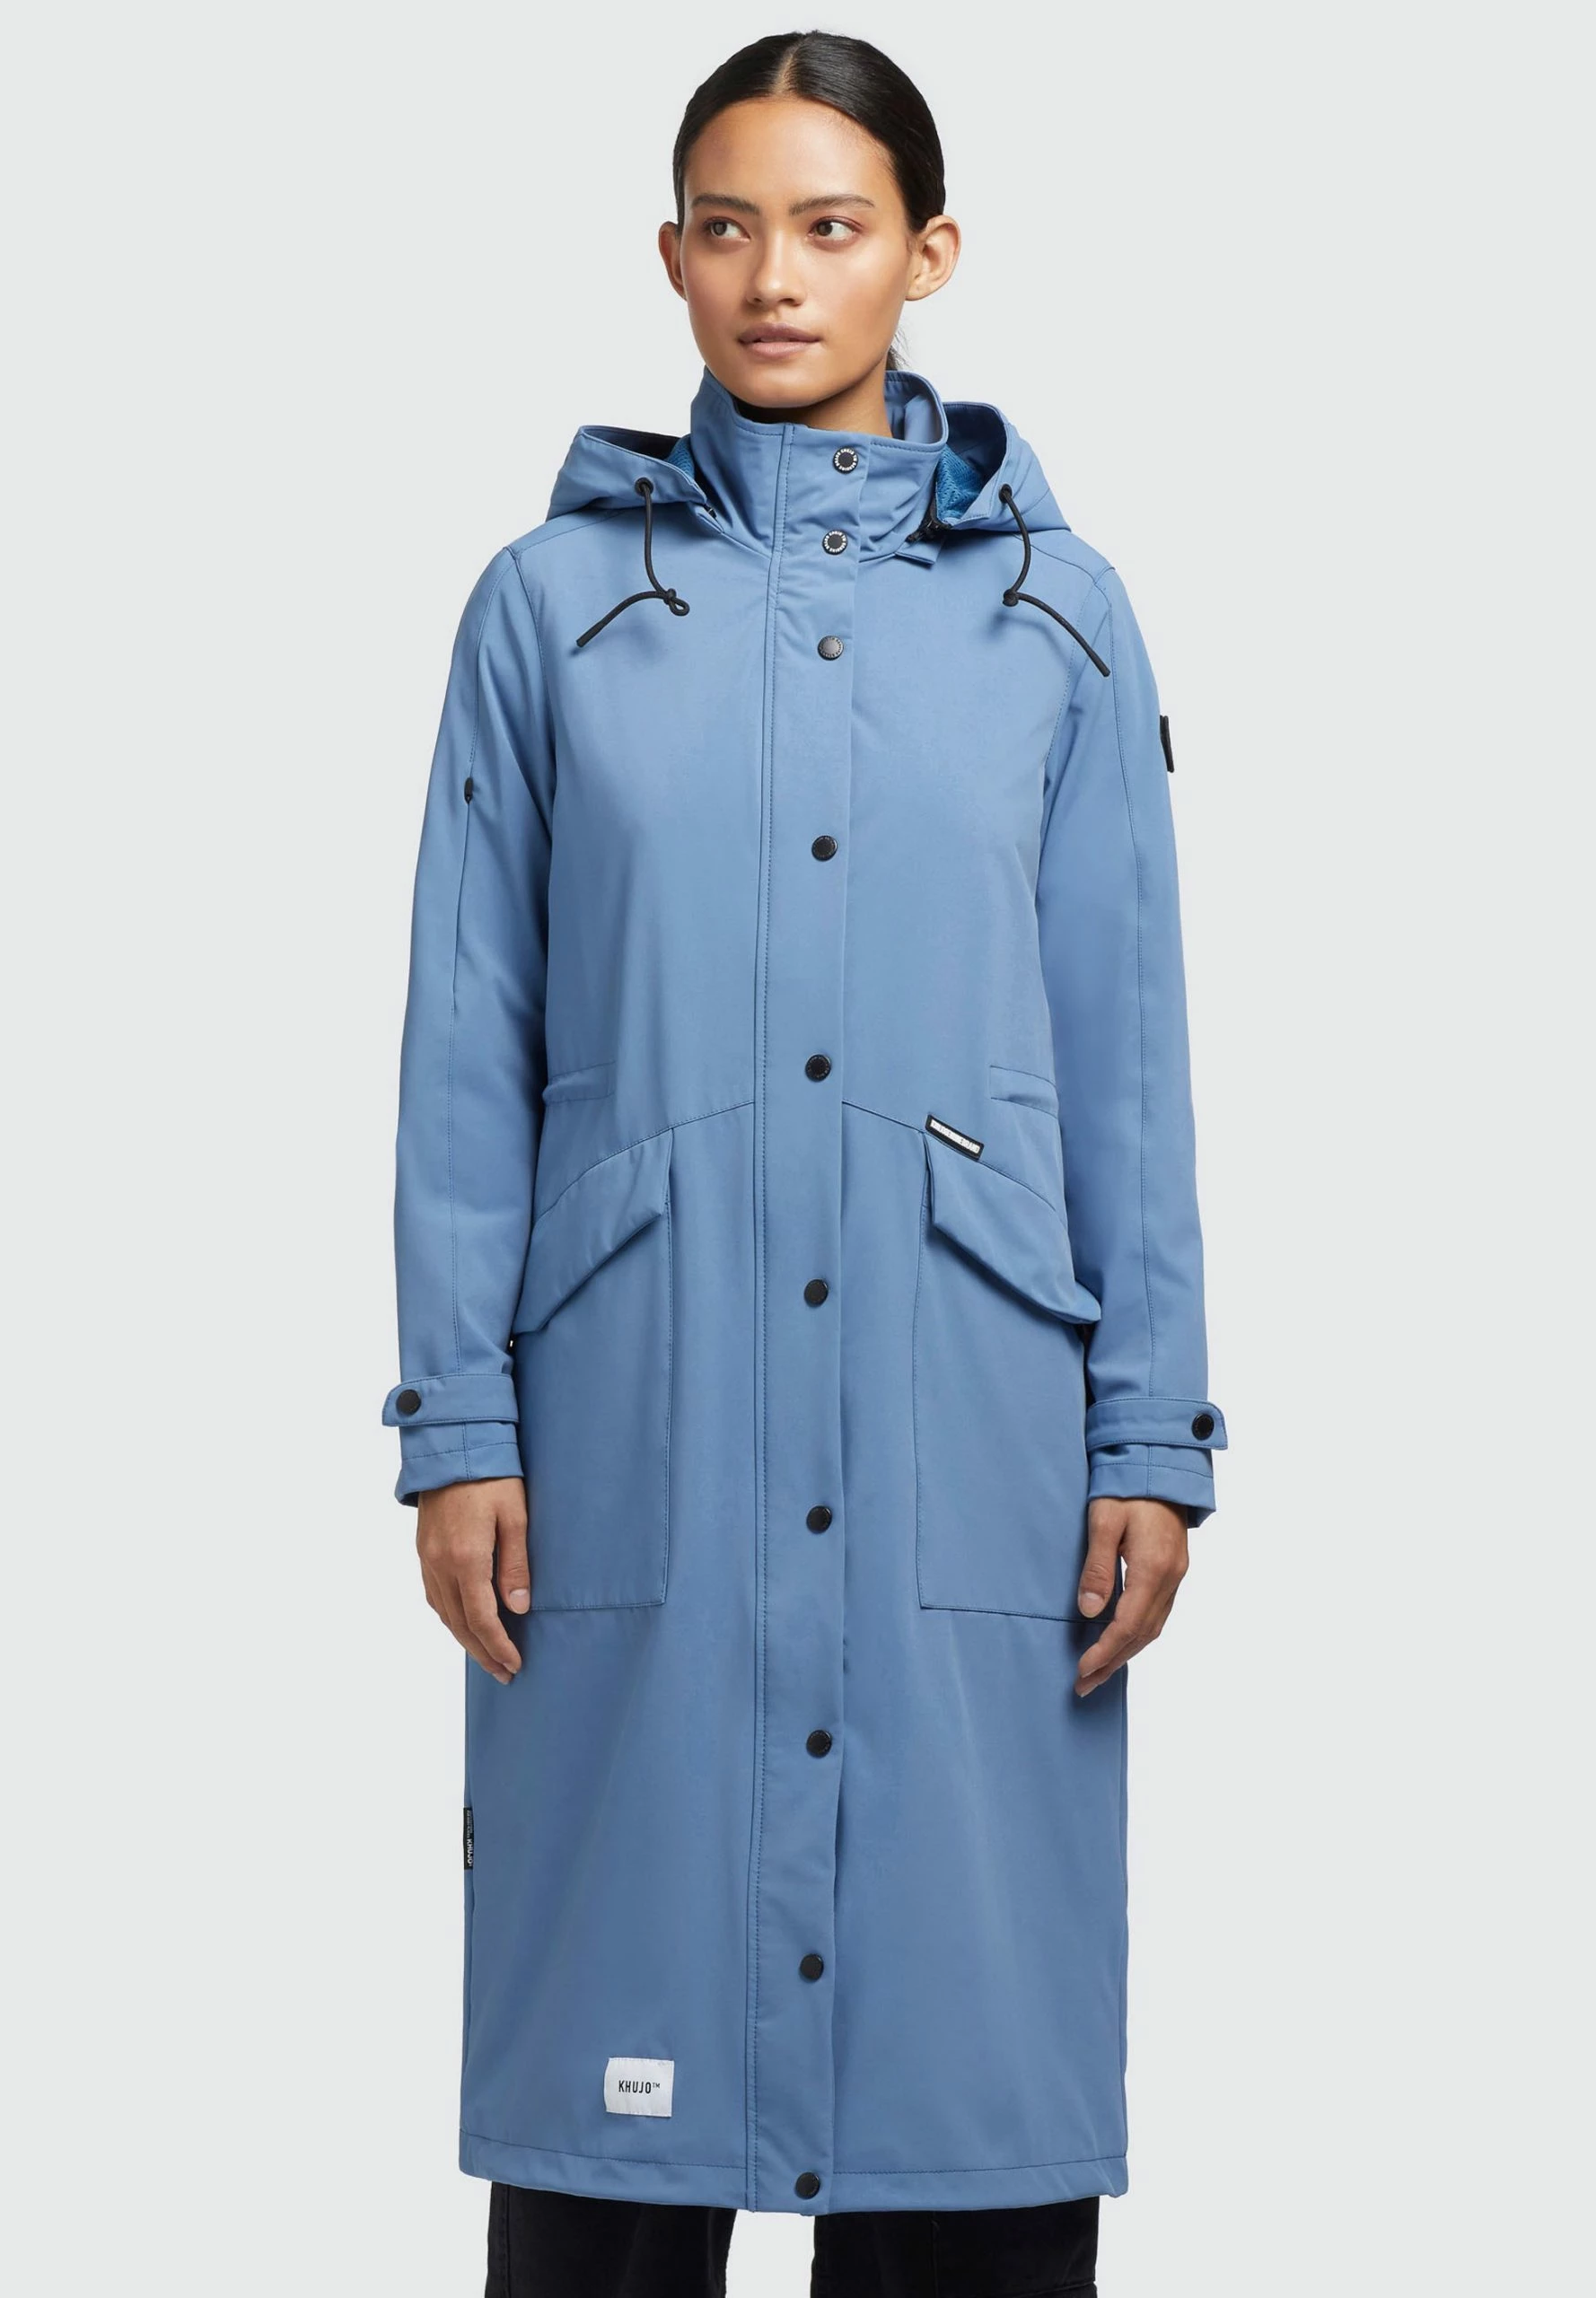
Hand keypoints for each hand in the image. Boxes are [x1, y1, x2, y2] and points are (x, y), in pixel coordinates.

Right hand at [416, 1477, 530, 1684]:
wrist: (452, 1444)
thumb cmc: (491, 1476)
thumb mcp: (516, 1516)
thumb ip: (516, 1565)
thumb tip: (520, 1608)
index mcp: (466, 1557)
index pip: (482, 1618)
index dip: (499, 1646)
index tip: (515, 1664)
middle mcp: (440, 1564)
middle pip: (459, 1623)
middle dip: (483, 1652)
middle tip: (504, 1673)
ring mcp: (427, 1558)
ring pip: (443, 1613)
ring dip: (465, 1639)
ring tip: (487, 1656)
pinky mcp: (423, 1550)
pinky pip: (433, 1595)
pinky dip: (449, 1617)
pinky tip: (463, 1623)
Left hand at [1074, 1496, 1188, 1695]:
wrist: (1163, 1463)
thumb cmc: (1129, 1486)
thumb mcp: (1104, 1520)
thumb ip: (1098, 1566)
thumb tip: (1090, 1611)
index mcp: (1153, 1567)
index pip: (1128, 1625)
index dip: (1105, 1653)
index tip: (1082, 1671)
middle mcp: (1171, 1577)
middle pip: (1143, 1634)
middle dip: (1113, 1663)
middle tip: (1084, 1685)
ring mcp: (1177, 1574)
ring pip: (1153, 1627)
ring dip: (1126, 1652)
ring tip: (1098, 1672)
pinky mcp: (1174, 1569)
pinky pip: (1158, 1613)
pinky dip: (1138, 1634)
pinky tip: (1121, 1641)